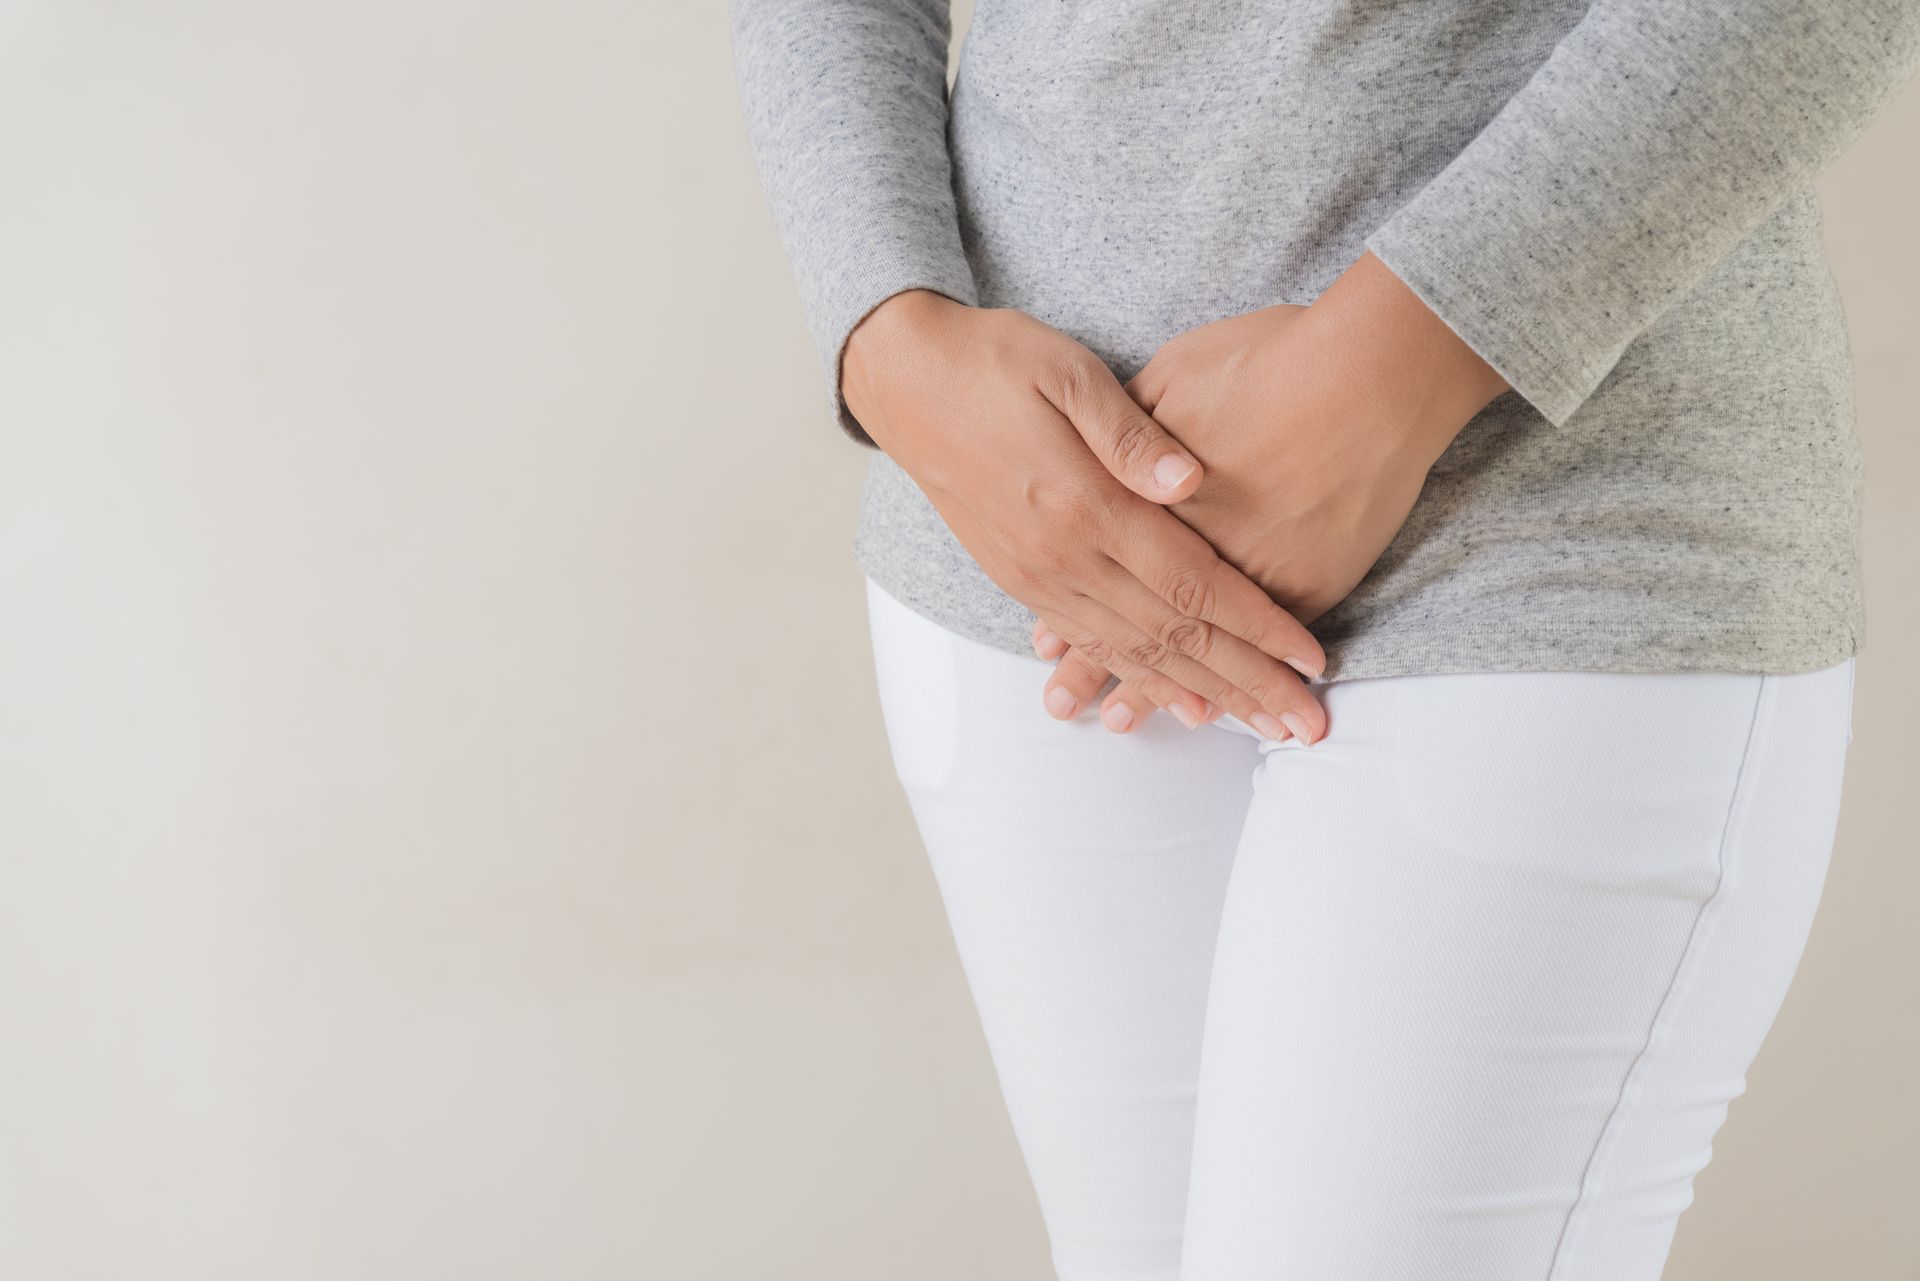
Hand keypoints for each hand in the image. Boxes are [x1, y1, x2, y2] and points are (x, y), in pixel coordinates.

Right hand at [844, 289, 1327, 734]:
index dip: (1259, 625)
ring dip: (1203, 694)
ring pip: (1135, 653)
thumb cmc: (995, 362)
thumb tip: (1195, 480)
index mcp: (1085, 504)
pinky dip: (1140, 679)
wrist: (905, 380)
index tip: (1312, 661)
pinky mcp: (1020, 579)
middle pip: (1175, 636)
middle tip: (1308, 724)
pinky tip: (1178, 704)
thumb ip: (1131, 434)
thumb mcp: (1067, 373)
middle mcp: (1062, 557)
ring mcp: (1038, 576)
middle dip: (1248, 682)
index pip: (1193, 583)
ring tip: (1260, 727)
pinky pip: (1092, 644)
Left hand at [1041, 253, 1509, 739]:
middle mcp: (1205, 552)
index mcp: (1151, 508)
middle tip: (1117, 729)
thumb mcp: (1175, 372)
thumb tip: (1101, 471)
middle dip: (1139, 682)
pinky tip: (1246, 697)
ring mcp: (1266, 570)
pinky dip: (1255, 666)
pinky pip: (1275, 637)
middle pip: (1159, 628)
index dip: (1092, 626)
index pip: (1115, 584)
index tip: (1062, 664)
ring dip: (1202, 689)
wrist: (1376, 365)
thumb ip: (1130, 430)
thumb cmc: (1275, 356)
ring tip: (1186, 725)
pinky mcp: (1317, 575)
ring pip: (1218, 643)